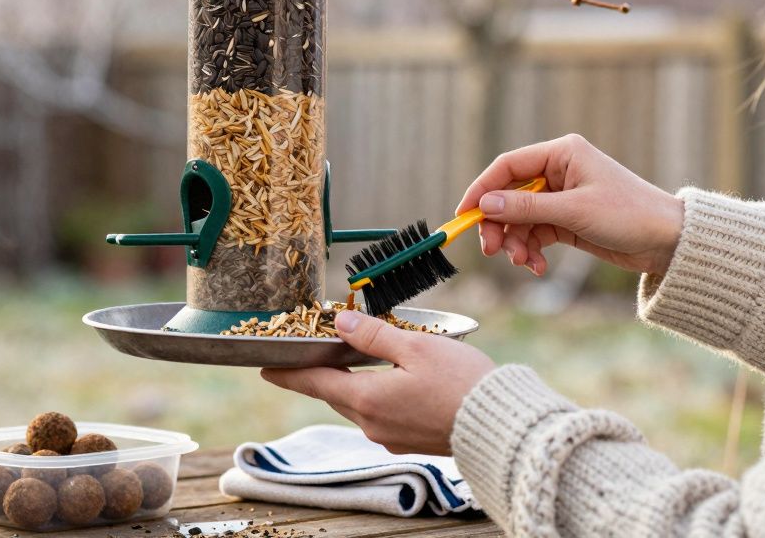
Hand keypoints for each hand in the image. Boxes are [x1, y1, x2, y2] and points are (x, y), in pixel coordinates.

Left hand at [261, 310, 494, 454]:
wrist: (499, 426)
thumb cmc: (461, 382)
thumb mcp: (415, 347)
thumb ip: (373, 335)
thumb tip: (339, 324)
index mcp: (367, 399)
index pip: (314, 383)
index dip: (288, 374)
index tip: (265, 369)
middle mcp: (372, 424)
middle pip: (335, 393)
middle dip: (321, 373)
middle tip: (308, 354)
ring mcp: (390, 437)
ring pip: (357, 405)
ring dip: (350, 383)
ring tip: (348, 360)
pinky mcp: (408, 441)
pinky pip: (378, 415)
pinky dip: (373, 395)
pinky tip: (385, 380)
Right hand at [457, 134, 684, 275]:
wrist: (669, 241)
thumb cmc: (629, 215)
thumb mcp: (574, 211)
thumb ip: (526, 207)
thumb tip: (486, 204)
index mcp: (561, 154)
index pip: (507, 166)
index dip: (482, 189)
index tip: (464, 214)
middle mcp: (559, 171)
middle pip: (509, 195)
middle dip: (500, 224)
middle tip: (493, 249)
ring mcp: (562, 196)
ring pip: (520, 218)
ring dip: (516, 242)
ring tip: (523, 262)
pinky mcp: (567, 220)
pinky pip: (535, 233)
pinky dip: (531, 250)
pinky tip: (536, 265)